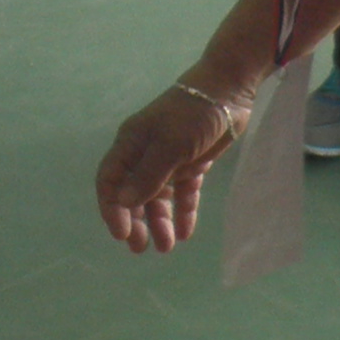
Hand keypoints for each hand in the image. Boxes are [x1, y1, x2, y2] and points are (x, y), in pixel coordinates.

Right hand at [95, 82, 245, 254]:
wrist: (228, 92)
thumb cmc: (192, 115)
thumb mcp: (169, 146)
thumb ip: (147, 176)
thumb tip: (123, 204)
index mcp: (131, 145)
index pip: (111, 181)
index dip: (112, 208)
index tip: (121, 233)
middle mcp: (146, 154)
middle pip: (133, 194)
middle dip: (135, 222)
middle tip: (140, 248)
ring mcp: (169, 160)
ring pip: (159, 198)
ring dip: (159, 222)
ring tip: (166, 247)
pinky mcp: (192, 164)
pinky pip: (184, 194)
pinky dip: (183, 212)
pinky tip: (186, 232)